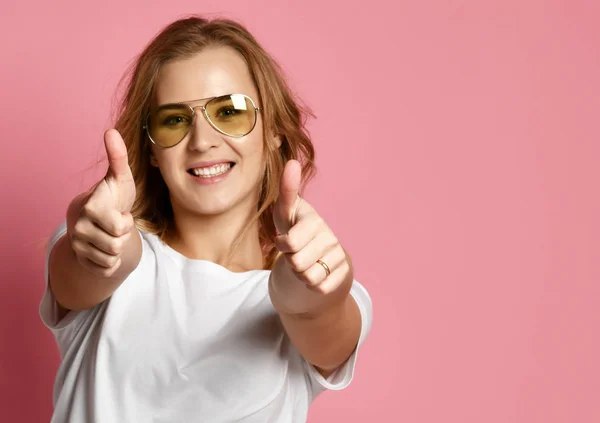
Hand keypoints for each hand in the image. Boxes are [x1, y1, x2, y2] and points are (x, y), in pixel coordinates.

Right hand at [66, 129, 136, 277]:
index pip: (119, 227)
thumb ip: (118, 157)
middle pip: (116, 245)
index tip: (120, 214)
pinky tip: (106, 248)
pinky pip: (107, 269)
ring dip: (118, 248)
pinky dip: (112, 261)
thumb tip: (111, 131)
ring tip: (111, 234)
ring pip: (112, 258)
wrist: (98, 219)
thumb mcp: (120, 177)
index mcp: (90, 207)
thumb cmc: (113, 196)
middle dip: (123, 236)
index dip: (125, 223)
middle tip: (117, 224)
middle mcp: (79, 227)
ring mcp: (78, 245)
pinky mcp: (82, 261)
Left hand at [270, 160, 351, 309]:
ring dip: (300, 276)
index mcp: (314, 221)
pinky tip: (315, 273)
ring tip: (303, 263)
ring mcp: (338, 255)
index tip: (285, 240)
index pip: (291, 242)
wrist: (315, 254)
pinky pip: (321, 288)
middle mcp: (329, 237)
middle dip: (290, 263)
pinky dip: (313, 286)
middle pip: (297, 264)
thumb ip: (287, 190)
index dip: (283, 245)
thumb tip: (293, 162)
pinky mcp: (344, 272)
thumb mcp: (285, 212)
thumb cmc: (294, 229)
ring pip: (309, 278)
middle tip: (294, 254)